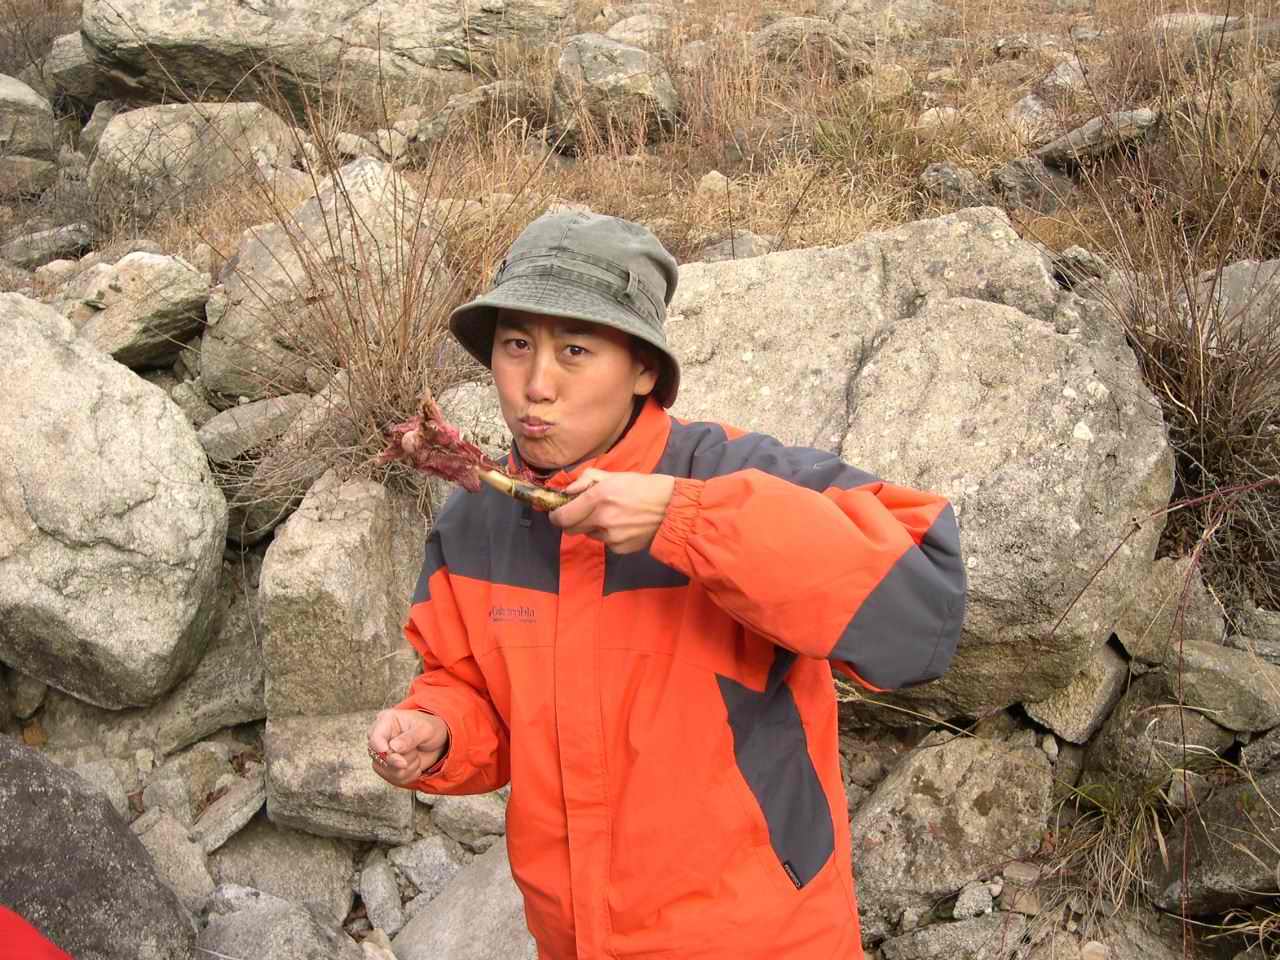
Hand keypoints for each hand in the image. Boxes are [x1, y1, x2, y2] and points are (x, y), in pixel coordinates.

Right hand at [367, 709, 449, 787]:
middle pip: (379, 757)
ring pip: (387, 771)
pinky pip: (394, 779)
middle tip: (416, 753)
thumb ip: (410, 738)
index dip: (382, 750)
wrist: (438, 742)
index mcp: (387, 721)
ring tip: (416, 755)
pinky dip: (409, 775)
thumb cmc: (430, 729)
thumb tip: (393, 747)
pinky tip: (415, 764)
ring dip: (408, 767)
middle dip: (402, 760)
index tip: (397, 756)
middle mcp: (381, 738)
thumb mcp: (425, 729)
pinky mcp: (387, 768)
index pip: (375, 738)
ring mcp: (382, 754)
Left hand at [549, 469, 675, 553]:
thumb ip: (587, 480)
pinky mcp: (619, 548)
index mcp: (598, 497)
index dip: (556, 515)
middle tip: (583, 512)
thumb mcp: (615, 475)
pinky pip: (604, 542)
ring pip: (588, 535)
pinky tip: (623, 525)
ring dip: (593, 527)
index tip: (557, 512)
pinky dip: (608, 535)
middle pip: (570, 529)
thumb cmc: (643, 487)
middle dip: (572, 521)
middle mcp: (602, 519)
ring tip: (612, 516)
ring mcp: (611, 536)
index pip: (562, 516)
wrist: (671, 509)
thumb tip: (567, 491)